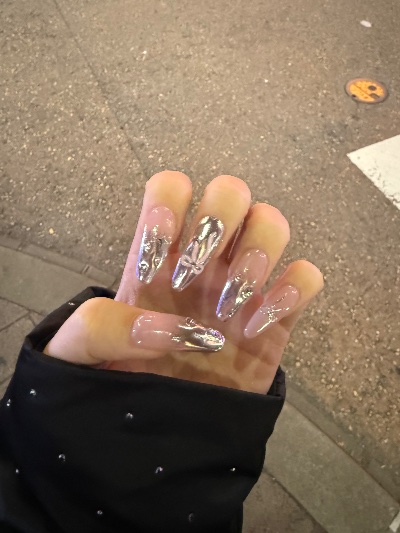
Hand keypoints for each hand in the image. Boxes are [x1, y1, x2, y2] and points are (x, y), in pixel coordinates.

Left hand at [44, 171, 322, 393]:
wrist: (164, 434)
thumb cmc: (120, 385)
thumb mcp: (80, 355)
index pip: (171, 189)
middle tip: (196, 275)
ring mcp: (244, 285)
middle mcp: (205, 259)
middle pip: (231, 191)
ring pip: (272, 222)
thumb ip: (98, 327)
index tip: (160, 252)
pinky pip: (306, 276)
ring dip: (257, 253)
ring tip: (229, 305)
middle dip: (219, 222)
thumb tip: (165, 324)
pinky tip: (259, 324)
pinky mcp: (276, 317)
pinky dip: (294, 289)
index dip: (169, 204)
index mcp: (158, 255)